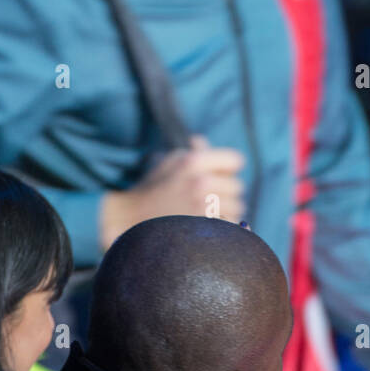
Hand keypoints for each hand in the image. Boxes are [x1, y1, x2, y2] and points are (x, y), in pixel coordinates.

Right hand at [99, 135, 245, 248]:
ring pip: (237, 208)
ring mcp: (203, 207)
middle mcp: (201, 182)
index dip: (228, 169)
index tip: (221, 176)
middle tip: (209, 198)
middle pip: (237, 186)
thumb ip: (193, 151)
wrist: (132, 220)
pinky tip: (208, 227)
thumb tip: (203, 141)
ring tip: (207, 213)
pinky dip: (224, 228)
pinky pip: (231, 226)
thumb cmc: (153, 189)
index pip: (235, 161)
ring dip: (227, 211)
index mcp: (194, 161)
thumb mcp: (170, 162)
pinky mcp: (203, 229)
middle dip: (226, 192)